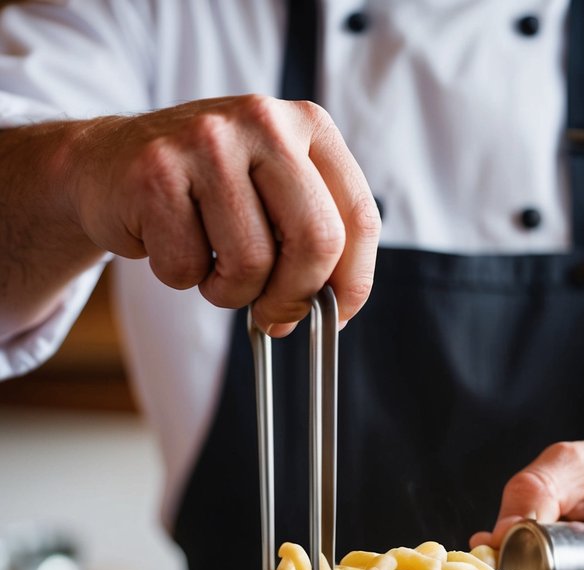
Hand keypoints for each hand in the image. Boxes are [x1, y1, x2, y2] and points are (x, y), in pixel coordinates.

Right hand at [64, 96, 380, 334]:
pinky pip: (189, 266)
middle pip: (317, 241)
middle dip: (296, 298)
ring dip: (229, 291)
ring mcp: (207, 141)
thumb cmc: (203, 194)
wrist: (106, 164)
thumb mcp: (271, 197)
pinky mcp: (156, 171)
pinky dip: (181, 277)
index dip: (352, 282)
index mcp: (307, 125)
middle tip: (273, 316)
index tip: (335, 315)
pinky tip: (169, 242)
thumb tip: (333, 311)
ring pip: (251, 263)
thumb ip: (311, 240)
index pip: (359, 218)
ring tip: (210, 266)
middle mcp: (263, 121)